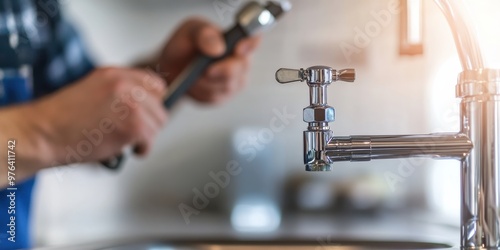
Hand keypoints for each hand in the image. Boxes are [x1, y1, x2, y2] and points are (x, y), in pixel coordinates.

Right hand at [30, 67, 166, 166]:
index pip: (155, 84)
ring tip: (126, 140)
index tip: (147, 113)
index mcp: (115, 74)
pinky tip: (127, 149)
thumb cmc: (62, 120)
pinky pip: (150, 140)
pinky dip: (142, 149)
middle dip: (149, 122)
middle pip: (160, 105)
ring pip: (158, 124)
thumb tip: (144, 104)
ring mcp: (131, 104)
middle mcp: (125, 85)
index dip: (153, 102)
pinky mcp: (134, 126)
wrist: (43, 133)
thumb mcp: (93, 90)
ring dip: (145, 136)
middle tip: (135, 131)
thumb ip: (120, 92)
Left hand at [157, 18, 260, 103]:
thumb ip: (204, 35)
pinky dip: (201, 91)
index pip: (253, 39)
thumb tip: (218, 48)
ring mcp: (235, 79)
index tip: (238, 48)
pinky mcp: (224, 95)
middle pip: (241, 67)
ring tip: (193, 75)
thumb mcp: (190, 32)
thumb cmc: (185, 46)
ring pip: (227, 85)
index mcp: (236, 39)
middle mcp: (241, 60)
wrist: (172, 67)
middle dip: (222, 70)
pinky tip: (193, 85)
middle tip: (206, 70)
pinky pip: (216, 97)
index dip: (251, 44)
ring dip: (207, 82)